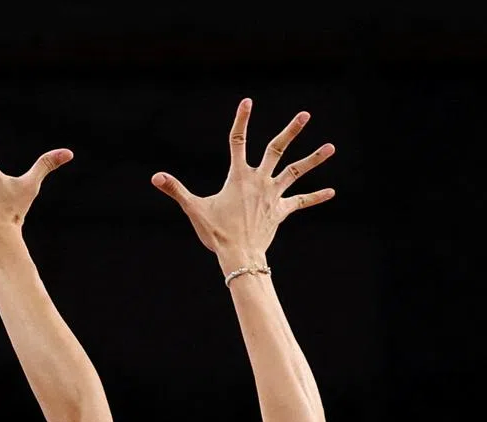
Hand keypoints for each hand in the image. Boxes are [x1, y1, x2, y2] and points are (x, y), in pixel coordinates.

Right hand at [152, 98, 335, 272]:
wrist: (239, 255)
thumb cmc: (216, 232)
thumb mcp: (194, 208)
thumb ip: (176, 189)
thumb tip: (155, 177)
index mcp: (239, 177)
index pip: (238, 141)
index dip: (241, 121)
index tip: (247, 102)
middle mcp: (259, 181)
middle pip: (277, 150)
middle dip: (291, 131)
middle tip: (305, 115)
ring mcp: (273, 195)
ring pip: (296, 172)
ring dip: (314, 159)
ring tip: (331, 147)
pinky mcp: (280, 211)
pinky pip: (300, 202)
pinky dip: (315, 197)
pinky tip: (331, 192)